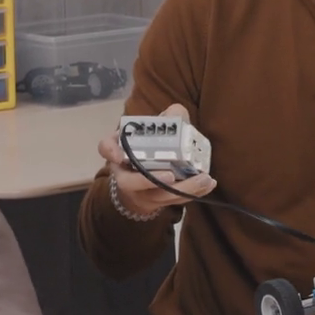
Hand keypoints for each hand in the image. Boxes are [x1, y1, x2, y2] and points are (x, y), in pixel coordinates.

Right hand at [97, 103, 214, 219]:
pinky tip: (209, 185)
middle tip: (171, 176)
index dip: (110, 151)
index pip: (106, 148)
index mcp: (120, 150)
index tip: (118, 156)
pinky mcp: (159, 201)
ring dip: (180, 190)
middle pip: (130, 182)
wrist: (150, 174)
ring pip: (156, 196)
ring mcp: (141, 191)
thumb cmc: (150, 146)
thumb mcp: (155, 128)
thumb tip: (177, 113)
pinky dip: (192, 194)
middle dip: (149, 181)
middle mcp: (125, 173)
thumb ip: (167, 118)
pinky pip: (174, 201)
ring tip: (203, 179)